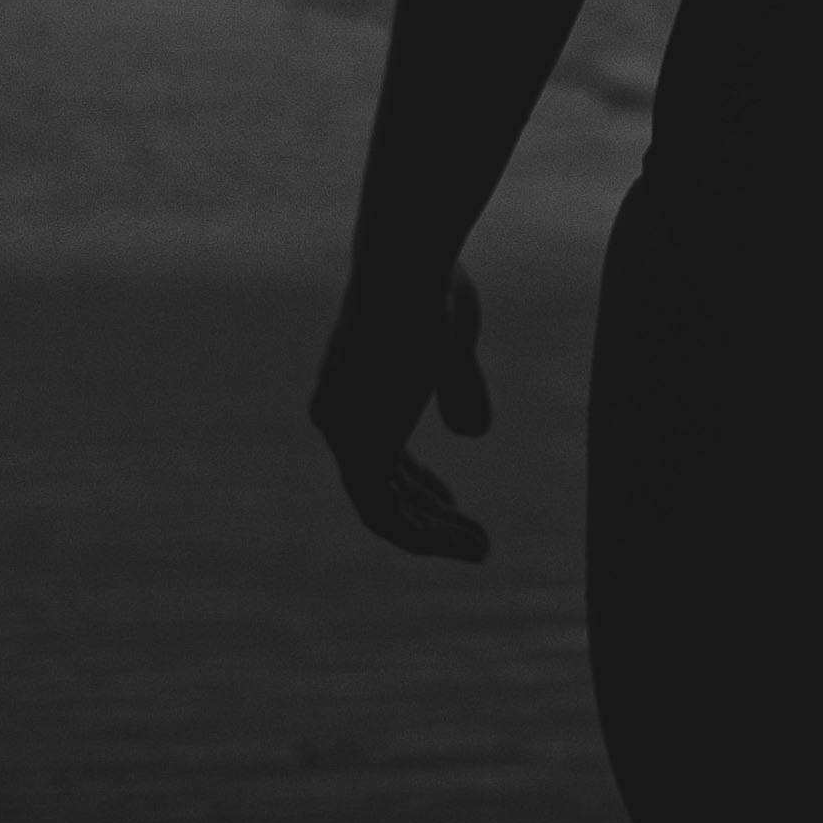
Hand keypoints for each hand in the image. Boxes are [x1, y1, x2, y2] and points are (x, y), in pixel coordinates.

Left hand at [309, 265, 492, 563]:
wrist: (406, 271)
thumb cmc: (430, 289)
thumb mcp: (452, 342)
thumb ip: (457, 387)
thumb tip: (472, 433)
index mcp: (352, 387)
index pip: (378, 452)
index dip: (417, 482)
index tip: (449, 500)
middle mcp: (340, 416)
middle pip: (383, 484)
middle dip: (431, 515)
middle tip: (474, 538)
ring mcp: (345, 437)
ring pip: (385, 509)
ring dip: (434, 536)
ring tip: (482, 551)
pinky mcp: (359, 453)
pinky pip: (388, 517)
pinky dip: (427, 538)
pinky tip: (467, 545)